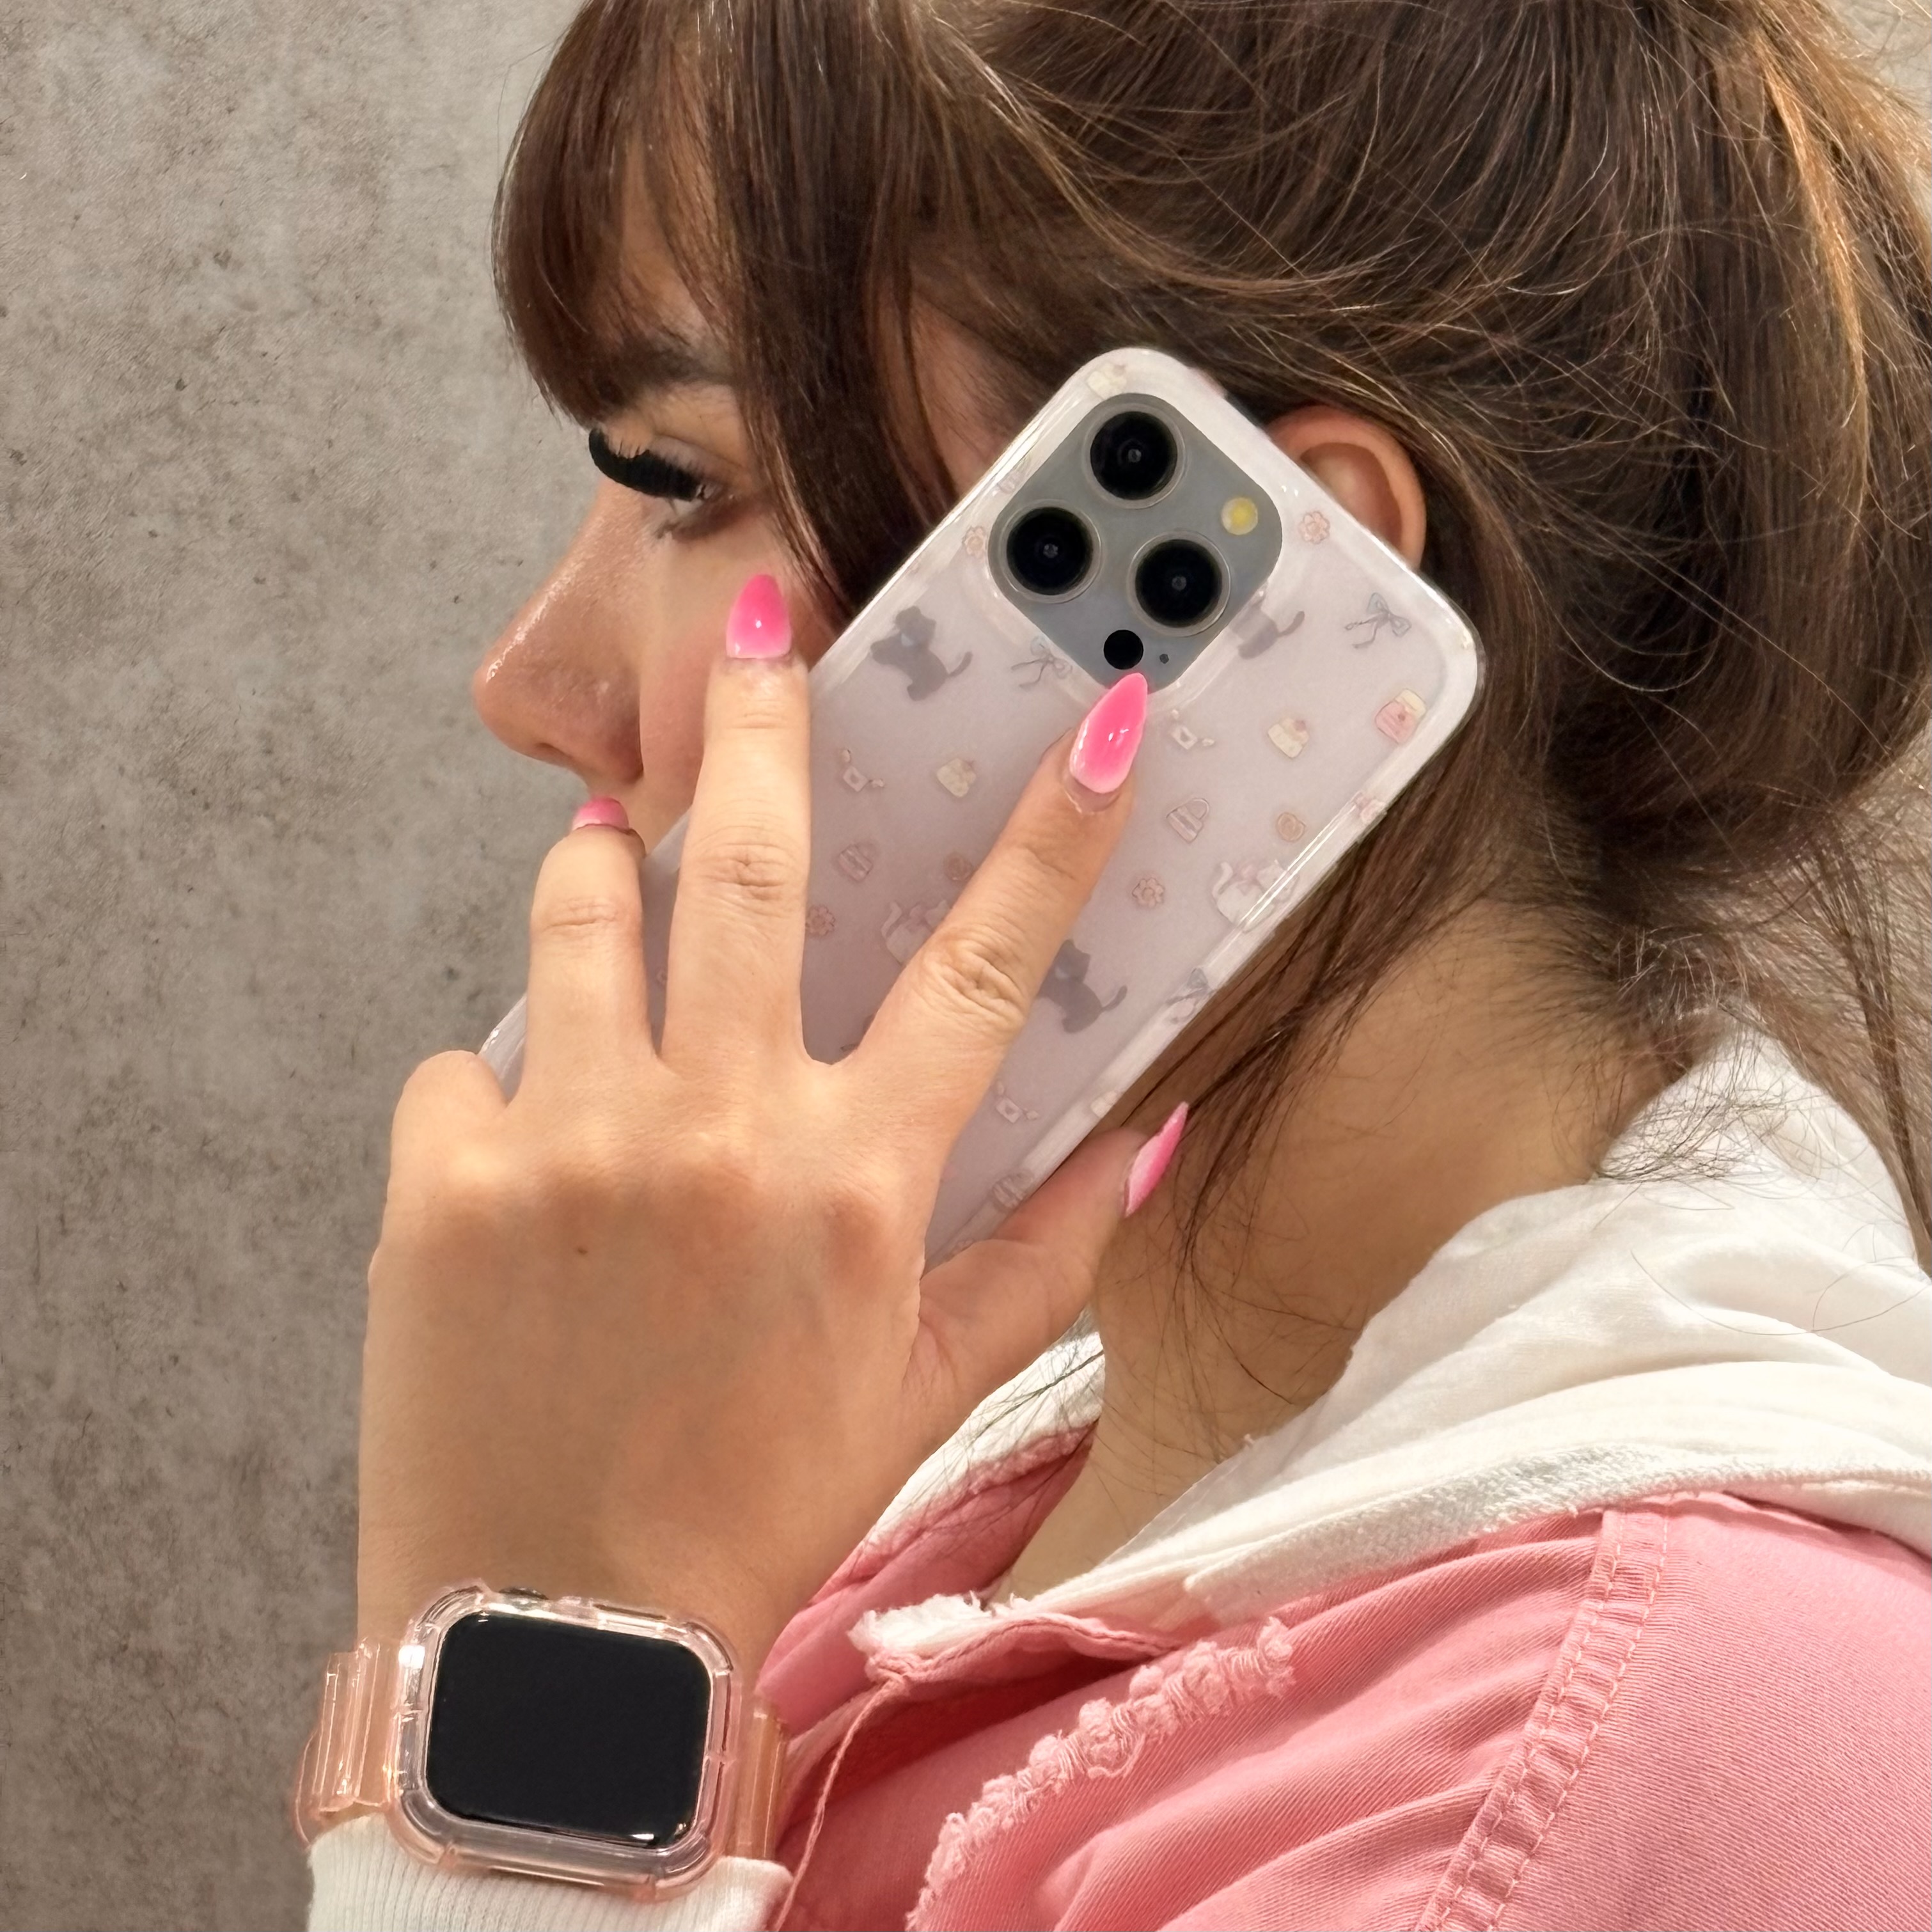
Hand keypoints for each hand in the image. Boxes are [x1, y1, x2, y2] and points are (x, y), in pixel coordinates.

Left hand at [354, 575, 1170, 1668]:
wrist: (554, 1644)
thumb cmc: (756, 1506)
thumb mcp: (926, 1390)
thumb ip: (1044, 1254)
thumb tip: (1135, 1134)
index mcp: (856, 1183)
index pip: (984, 965)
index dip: (1056, 832)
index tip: (1102, 718)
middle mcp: (718, 1133)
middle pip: (750, 864)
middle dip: (761, 718)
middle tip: (754, 621)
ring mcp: (565, 1143)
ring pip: (578, 913)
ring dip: (598, 868)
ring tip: (603, 859)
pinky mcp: (437, 1178)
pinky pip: (465, 1058)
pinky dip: (500, 1076)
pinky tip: (522, 1147)